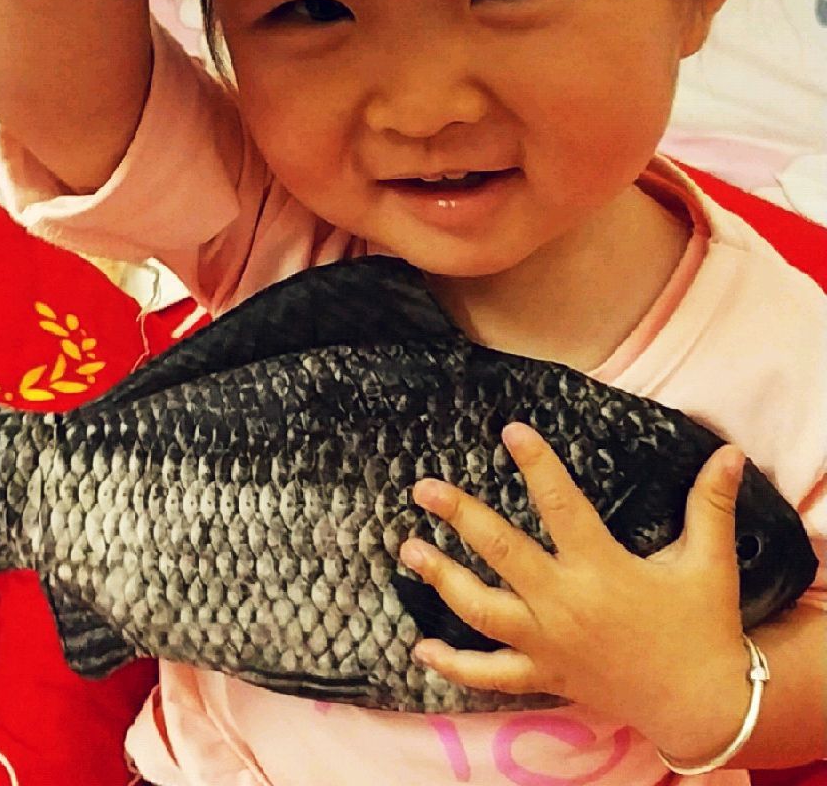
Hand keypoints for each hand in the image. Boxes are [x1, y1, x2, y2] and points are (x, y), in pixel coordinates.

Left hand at [399, 422, 752, 762]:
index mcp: (602, 568)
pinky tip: (421, 649)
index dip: (536, 464)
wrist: (702, 706)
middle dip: (460, 516)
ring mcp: (548, 643)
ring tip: (408, 549)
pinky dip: (454, 665)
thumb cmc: (702, 628)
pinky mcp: (543, 675)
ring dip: (443, 578)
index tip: (510, 431)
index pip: (561, 505)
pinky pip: (490, 675)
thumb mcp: (710, 563)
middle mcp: (565, 604)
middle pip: (502, 552)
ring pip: (482, 610)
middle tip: (424, 489)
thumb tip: (729, 453)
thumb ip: (712, 505)